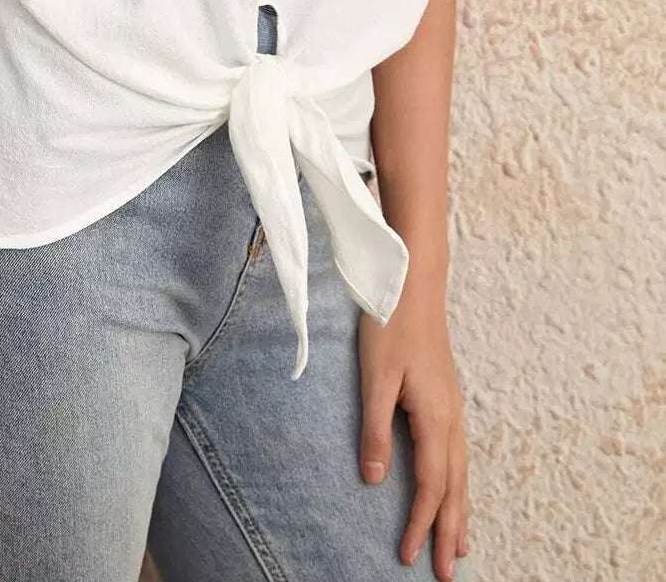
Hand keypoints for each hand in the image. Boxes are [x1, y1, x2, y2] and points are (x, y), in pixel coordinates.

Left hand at [357, 277, 469, 580]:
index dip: (420, 524)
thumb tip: (376, 480)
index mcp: (435, 418)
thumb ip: (375, 429)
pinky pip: (458, 455)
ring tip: (458, 546)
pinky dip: (458, 483)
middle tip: (447, 574)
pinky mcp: (447, 398)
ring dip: (459, 512)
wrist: (413, 283)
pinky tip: (453, 490)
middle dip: (450, 533)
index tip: (407, 557)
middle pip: (454, 489)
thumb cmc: (390, 325)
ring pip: (461, 473)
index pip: (431, 487)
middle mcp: (451, 418)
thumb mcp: (375, 377)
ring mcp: (453, 408)